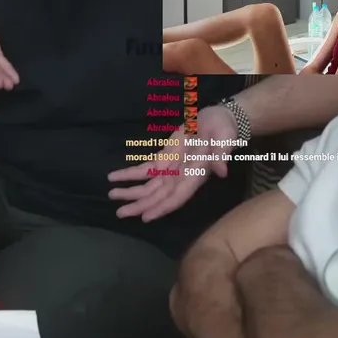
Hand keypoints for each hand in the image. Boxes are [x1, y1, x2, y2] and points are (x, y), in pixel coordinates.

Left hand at [107, 104, 238, 220]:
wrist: (217, 119)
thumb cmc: (224, 131)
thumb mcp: (225, 140)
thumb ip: (220, 155)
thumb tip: (221, 171)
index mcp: (195, 176)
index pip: (177, 197)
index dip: (162, 208)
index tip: (145, 217)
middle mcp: (180, 177)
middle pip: (158, 196)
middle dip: (140, 205)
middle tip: (120, 213)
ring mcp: (171, 168)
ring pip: (148, 185)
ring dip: (131, 192)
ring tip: (112, 195)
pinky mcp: (164, 158)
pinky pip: (145, 169)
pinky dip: (130, 173)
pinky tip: (115, 177)